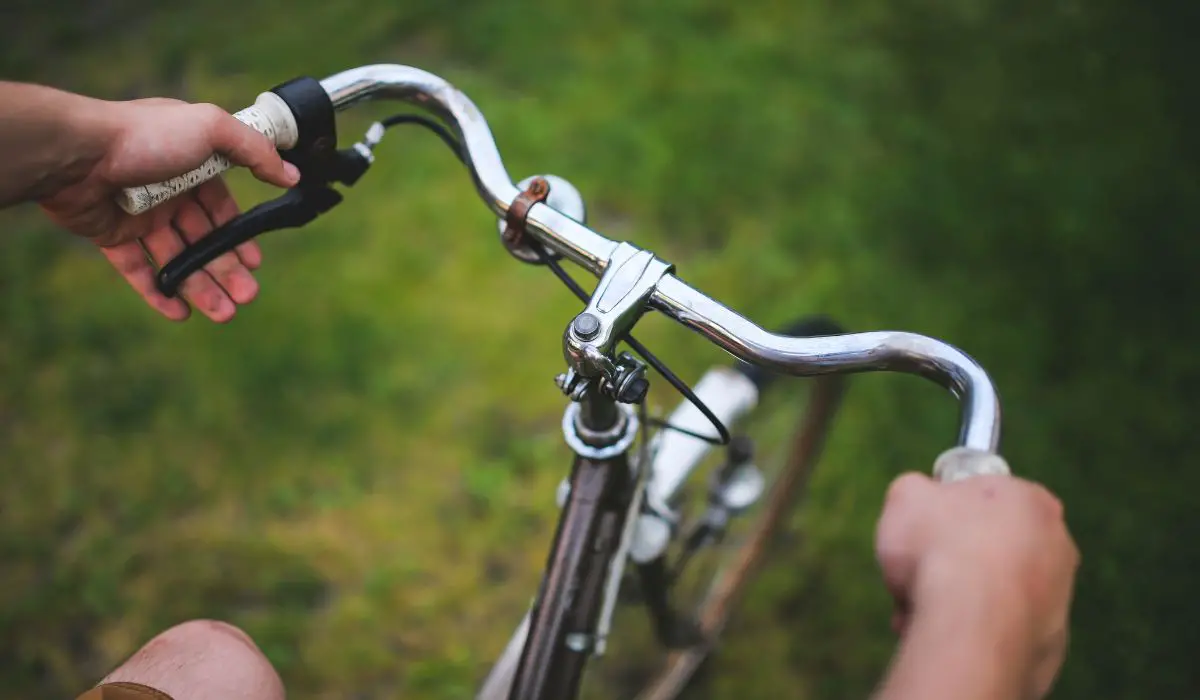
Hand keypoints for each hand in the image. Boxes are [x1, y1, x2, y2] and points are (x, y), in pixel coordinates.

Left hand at [39, 98, 298, 321]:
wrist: (77, 152)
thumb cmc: (145, 135)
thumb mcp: (212, 129)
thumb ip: (255, 151)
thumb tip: (291, 173)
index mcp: (192, 165)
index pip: (222, 207)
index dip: (238, 236)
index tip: (254, 263)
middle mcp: (168, 191)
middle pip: (204, 239)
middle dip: (226, 270)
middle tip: (246, 297)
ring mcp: (140, 216)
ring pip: (177, 259)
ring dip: (201, 287)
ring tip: (224, 314)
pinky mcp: (112, 235)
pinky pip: (139, 270)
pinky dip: (159, 292)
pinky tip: (179, 313)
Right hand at [875, 472, 1078, 698]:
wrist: (968, 627)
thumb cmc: (939, 548)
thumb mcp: (906, 495)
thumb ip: (916, 489)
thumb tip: (919, 499)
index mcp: (1032, 500)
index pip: (986, 496)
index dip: (947, 511)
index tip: (922, 529)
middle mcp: (1059, 546)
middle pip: (992, 547)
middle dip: (953, 561)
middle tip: (917, 573)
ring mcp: (1059, 598)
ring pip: (994, 593)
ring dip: (957, 600)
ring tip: (919, 610)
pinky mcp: (1050, 644)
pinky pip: (1001, 631)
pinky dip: (973, 632)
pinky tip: (944, 635)